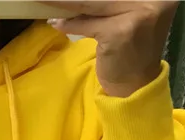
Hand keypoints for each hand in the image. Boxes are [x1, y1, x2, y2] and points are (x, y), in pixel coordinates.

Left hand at [48, 2, 177, 96]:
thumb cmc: (132, 51)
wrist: (136, 86)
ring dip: (66, 3)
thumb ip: (112, 2)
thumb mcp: (128, 17)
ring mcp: (137, 13)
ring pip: (92, 3)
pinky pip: (87, 23)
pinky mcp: (119, 31)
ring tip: (46, 0)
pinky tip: (56, 23)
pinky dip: (70, 24)